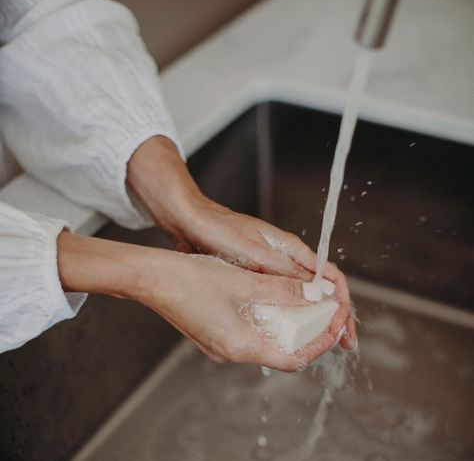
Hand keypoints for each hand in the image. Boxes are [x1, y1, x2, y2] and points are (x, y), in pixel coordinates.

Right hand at [58, 233, 355, 369]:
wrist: (152, 279)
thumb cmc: (190, 280)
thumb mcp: (243, 282)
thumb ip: (282, 290)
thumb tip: (315, 293)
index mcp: (241, 347)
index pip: (294, 358)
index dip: (319, 342)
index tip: (334, 323)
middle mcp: (232, 352)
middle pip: (282, 350)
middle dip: (307, 331)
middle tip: (323, 310)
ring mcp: (222, 344)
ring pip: (267, 340)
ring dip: (288, 324)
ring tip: (304, 303)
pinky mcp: (215, 333)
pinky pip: (251, 332)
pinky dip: (269, 319)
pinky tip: (274, 300)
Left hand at [127, 136, 356, 348]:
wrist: (190, 221)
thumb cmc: (220, 231)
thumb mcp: (256, 254)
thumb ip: (287, 273)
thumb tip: (320, 291)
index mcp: (291, 250)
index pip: (330, 276)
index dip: (342, 302)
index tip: (344, 326)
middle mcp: (284, 259)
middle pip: (318, 289)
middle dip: (332, 316)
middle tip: (340, 343)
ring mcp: (268, 269)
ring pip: (299, 296)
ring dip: (312, 318)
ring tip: (319, 342)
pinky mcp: (253, 277)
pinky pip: (277, 299)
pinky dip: (288, 315)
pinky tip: (286, 332)